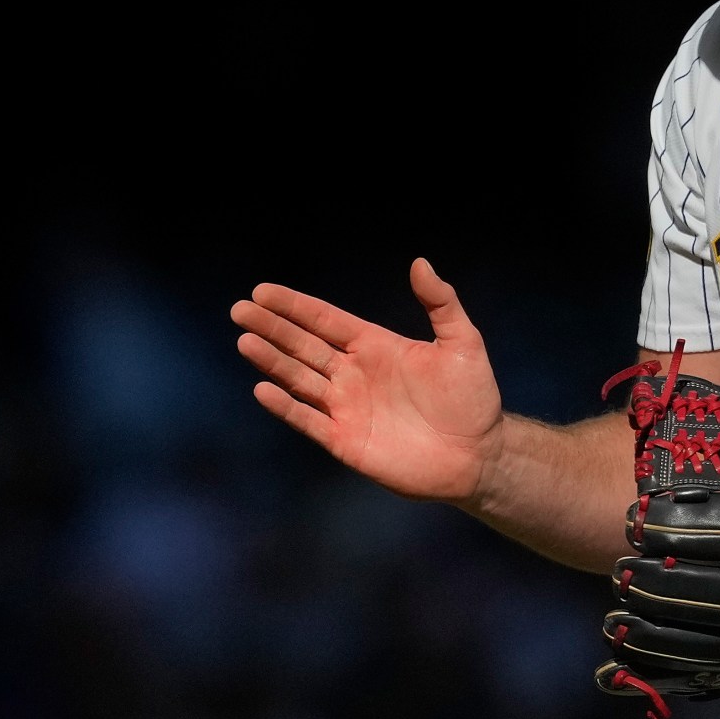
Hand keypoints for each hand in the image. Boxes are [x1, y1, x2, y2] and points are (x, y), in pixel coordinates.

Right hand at [232, 258, 502, 504]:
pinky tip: (263, 389)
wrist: (479, 455)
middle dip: (272, 328)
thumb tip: (420, 262)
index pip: (325, 320)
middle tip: (240, 309)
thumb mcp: (463, 343)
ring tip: (245, 341)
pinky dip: (286, 406)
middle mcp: (354, 373)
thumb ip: (441, 303)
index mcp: (375, 346)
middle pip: (303, 346)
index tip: (262, 291)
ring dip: (272, 361)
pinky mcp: (346, 441)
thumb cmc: (473, 398)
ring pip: (299, 379)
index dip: (294, 306)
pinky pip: (308, 421)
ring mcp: (347, 408)